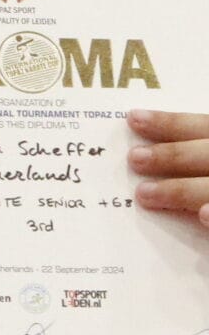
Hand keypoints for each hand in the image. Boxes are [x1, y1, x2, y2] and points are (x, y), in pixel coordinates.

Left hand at [130, 110, 208, 225]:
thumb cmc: (208, 172)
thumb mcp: (205, 156)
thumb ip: (198, 154)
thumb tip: (153, 150)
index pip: (207, 126)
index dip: (173, 122)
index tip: (134, 118)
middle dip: (174, 155)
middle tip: (135, 158)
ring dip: (184, 189)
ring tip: (145, 194)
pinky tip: (204, 216)